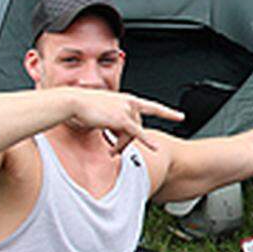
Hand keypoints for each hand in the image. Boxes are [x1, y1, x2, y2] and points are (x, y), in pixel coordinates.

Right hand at [64, 88, 184, 154]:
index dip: (167, 112)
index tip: (180, 116)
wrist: (71, 102)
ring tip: (111, 152)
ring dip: (123, 145)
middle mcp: (129, 102)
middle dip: (127, 142)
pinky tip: (155, 148)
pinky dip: (147, 141)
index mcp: (126, 99)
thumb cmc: (82, 107)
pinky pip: (137, 133)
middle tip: (115, 152)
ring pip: (133, 133)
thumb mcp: (103, 114)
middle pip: (138, 127)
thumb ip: (114, 123)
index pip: (152, 106)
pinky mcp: (121, 118)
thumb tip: (118, 138)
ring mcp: (126, 109)